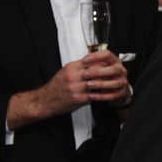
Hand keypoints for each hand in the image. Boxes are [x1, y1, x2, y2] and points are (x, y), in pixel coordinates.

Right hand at [4, 50, 129, 128]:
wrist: (45, 100)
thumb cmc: (56, 87)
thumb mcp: (65, 72)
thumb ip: (79, 67)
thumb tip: (93, 62)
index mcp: (71, 68)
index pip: (91, 61)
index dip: (103, 63)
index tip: (111, 64)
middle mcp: (72, 76)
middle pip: (96, 70)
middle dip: (108, 72)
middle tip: (117, 74)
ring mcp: (75, 87)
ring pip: (97, 82)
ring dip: (107, 84)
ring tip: (115, 84)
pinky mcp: (77, 98)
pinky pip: (94, 95)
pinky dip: (102, 95)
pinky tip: (107, 94)